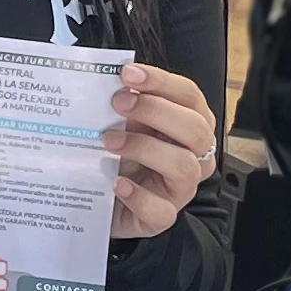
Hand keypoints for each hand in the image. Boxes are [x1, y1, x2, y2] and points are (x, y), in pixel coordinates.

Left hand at [106, 62, 217, 238]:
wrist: (94, 200)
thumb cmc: (112, 153)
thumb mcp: (117, 122)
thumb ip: (117, 101)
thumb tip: (100, 74)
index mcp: (185, 125)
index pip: (189, 96)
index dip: (162, 82)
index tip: (127, 73)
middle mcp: (191, 156)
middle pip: (196, 129)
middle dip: (156, 111)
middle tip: (117, 103)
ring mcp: (178, 189)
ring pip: (185, 167)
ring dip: (145, 148)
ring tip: (108, 141)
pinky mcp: (160, 218)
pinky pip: (162, 211)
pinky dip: (138, 196)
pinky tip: (116, 183)